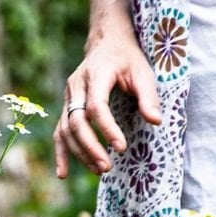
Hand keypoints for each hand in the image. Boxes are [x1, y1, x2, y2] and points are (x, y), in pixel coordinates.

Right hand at [53, 31, 162, 178]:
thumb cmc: (127, 58)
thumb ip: (148, 96)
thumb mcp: (143, 71)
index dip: (107, 128)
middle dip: (90, 146)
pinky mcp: (66, 107)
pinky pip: (60, 132)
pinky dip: (61, 153)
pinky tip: (63, 174)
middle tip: (107, 166)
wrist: (106, 42)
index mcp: (96, 74)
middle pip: (76, 122)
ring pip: (66, 130)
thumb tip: (155, 121)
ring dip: (80, 153)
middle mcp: (76, 86)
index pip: (96, 106)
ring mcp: (68, 97)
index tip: (121, 147)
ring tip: (99, 170)